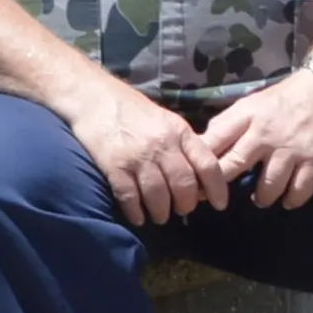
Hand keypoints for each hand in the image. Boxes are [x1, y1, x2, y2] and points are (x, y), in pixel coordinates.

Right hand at [72, 79, 226, 226]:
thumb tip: (198, 175)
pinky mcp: (114, 166)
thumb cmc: (130, 108)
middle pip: (184, 186)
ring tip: (159, 216)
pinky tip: (137, 216)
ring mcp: (138, 156)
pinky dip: (136, 212)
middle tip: (181, 210)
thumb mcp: (165, 119)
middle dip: (185, 205)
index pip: (208, 165)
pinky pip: (130, 197)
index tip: (220, 205)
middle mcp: (162, 145)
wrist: (92, 96)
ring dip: (161, 212)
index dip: (217, 189)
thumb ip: (182, 144)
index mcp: (179, 131)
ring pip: (159, 196)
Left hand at [198, 71, 312, 210]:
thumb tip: (203, 145)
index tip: (194, 177)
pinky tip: (287, 201)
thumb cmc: (283, 99)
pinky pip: (300, 189)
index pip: (214, 140)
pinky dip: (292, 200)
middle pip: (235, 164)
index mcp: (246, 115)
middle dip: (222, 185)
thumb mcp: (251, 103)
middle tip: (218, 198)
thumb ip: (229, 124)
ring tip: (259, 200)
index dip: (200, 161)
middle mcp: (265, 133)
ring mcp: (290, 148)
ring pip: (269, 185)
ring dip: (262, 198)